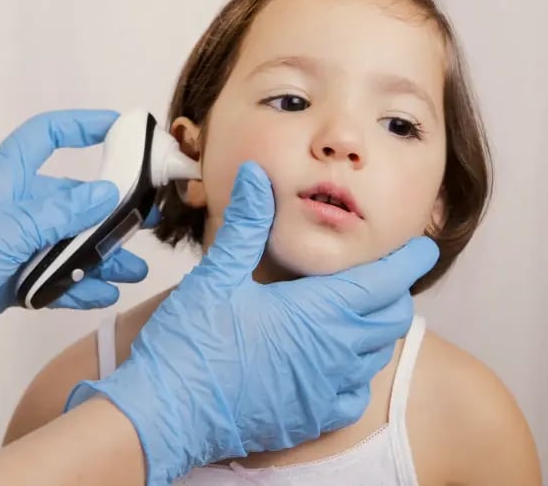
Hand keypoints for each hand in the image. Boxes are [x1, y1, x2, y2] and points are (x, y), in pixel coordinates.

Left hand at [0, 109, 147, 313]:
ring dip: (105, 258)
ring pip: (74, 244)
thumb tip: (107, 194)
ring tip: (135, 270)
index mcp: (9, 178)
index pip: (49, 136)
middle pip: (77, 198)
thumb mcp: (8, 229)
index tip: (122, 129)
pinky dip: (82, 289)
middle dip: (114, 210)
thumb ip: (59, 213)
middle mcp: (21, 206)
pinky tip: (106, 295)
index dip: (84, 125)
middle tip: (147, 218)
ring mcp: (21, 243)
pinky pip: (58, 280)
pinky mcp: (18, 277)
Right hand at [66, 161, 438, 484]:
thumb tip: (256, 174)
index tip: (423, 248)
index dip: (409, 261)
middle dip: (396, 292)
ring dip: (377, 329)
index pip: (384, 281)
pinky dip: (356, 371)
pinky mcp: (311, 418)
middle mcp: (332, 352)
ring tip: (360, 311)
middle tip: (384, 275)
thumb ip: (246, 223)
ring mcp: (325, 389)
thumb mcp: (217, 274)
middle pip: (391, 318)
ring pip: (377, 354)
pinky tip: (336, 362)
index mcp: (315, 311)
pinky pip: (354, 394)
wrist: (167, 412)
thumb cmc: (191, 341)